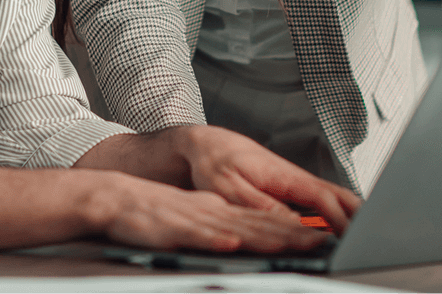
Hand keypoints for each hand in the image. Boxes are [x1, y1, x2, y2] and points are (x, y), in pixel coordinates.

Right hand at [91, 171, 330, 253]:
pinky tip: (233, 244)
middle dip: (294, 236)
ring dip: (266, 237)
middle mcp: (214, 212)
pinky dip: (216, 239)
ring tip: (294, 244)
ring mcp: (196, 219)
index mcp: (221, 211)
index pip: (266, 222)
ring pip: (236, 229)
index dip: (296, 231)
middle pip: (260, 225)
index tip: (324, 240)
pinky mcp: (174, 227)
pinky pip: (198, 235)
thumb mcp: (197, 219)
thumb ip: (222, 227)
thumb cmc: (156, 213)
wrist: (117, 197)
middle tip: (325, 243)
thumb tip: (246, 240)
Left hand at [170, 125, 360, 233]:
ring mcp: (296, 182)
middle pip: (339, 196)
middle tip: (375, 237)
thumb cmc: (215, 161)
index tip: (352, 238)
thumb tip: (293, 225)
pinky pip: (322, 201)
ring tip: (368, 237)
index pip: (323, 198)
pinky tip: (344, 229)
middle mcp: (295, 177)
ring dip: (352, 214)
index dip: (340, 220)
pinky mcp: (291, 188)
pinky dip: (337, 213)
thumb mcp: (231, 187)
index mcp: (284, 175)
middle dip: (360, 214)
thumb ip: (262, 206)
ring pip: (334, 198)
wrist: (207, 144)